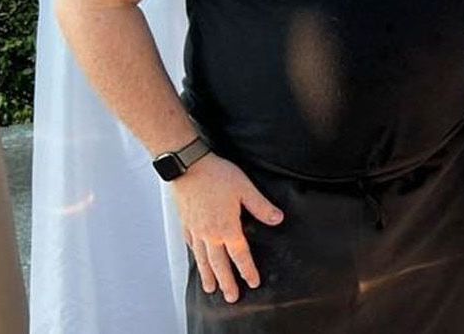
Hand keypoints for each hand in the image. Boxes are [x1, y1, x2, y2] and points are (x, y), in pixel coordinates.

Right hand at [171, 153, 282, 303]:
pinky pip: (191, 246)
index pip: (240, 255)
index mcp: (226, 228)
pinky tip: (197, 261)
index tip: (253, 282)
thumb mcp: (245, 189)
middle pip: (219, 265)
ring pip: (203, 260)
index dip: (247, 270)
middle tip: (231, 297)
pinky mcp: (186, 223)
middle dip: (227, 283)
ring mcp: (195, 230)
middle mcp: (209, 234)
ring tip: (211, 289)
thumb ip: (261, 206)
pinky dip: (195, 257)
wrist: (189, 166)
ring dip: (208, 276)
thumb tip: (278, 219)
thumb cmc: (216, 175)